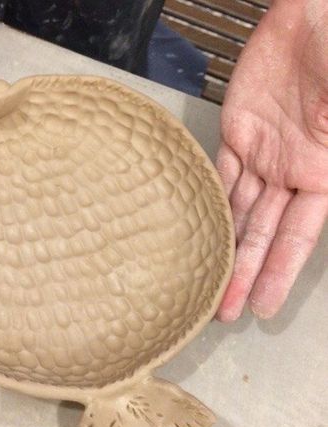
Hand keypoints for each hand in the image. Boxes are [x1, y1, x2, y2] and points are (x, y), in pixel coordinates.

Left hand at [216, 0, 327, 320]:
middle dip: (244, 273)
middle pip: (261, 234)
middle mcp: (292, 172)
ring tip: (205, 279)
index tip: (263, 307)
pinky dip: (208, 201)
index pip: (297, 239)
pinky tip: (198, 227)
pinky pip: (220, 174)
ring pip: (237, 210)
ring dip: (221, 244)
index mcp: (324, 174)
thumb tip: (320, 191)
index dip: (279, 274)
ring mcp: (264, 154)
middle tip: (224, 311)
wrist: (313, 14)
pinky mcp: (239, 132)